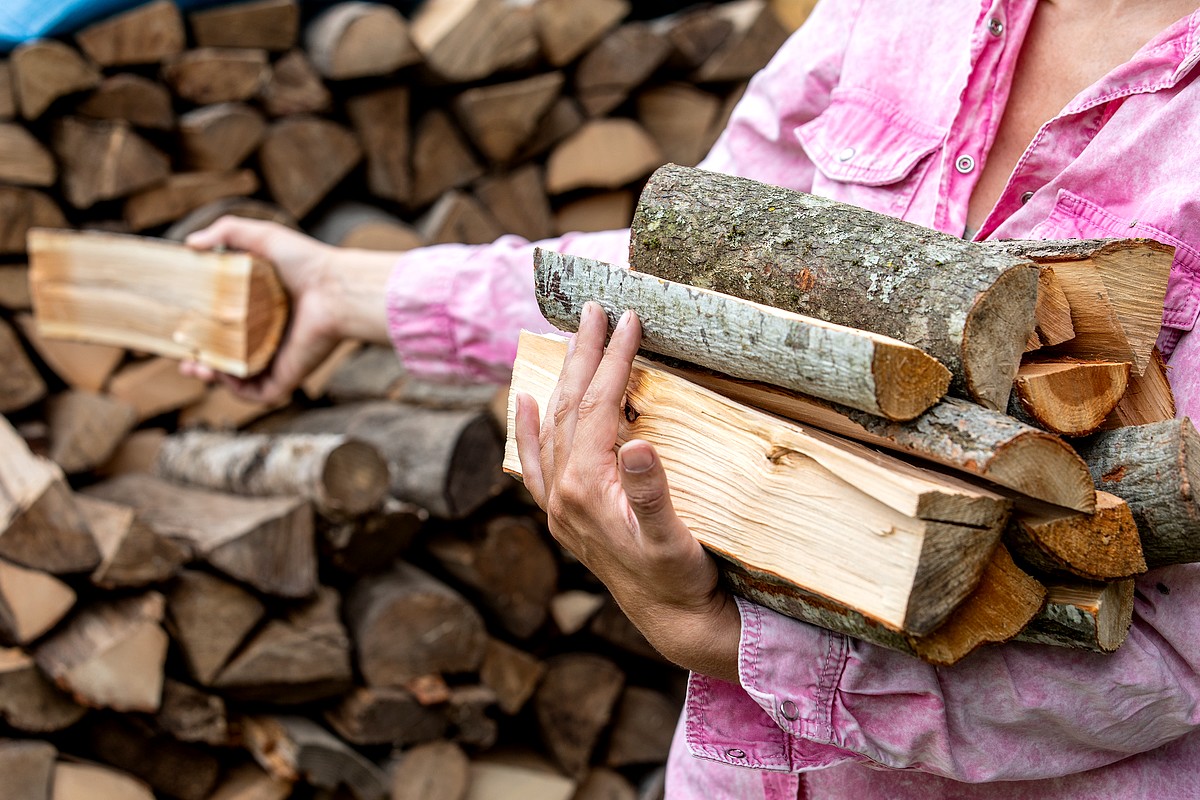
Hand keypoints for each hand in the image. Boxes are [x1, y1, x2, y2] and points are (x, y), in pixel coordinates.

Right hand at [184, 217, 395, 403]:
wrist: (335, 289)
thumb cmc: (305, 261)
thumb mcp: (262, 237)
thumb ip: (226, 232)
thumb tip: (190, 244)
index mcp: (261, 309)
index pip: (225, 326)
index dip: (200, 331)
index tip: (179, 330)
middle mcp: (269, 336)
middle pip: (228, 356)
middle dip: (200, 361)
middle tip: (184, 358)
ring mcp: (279, 358)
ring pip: (239, 379)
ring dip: (212, 377)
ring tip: (195, 367)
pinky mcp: (289, 376)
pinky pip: (258, 393)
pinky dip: (237, 390)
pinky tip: (221, 375)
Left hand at [514, 302, 740, 681]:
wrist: (672, 622)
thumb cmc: (679, 579)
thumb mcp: (673, 538)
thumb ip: (651, 492)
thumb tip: (638, 444)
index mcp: (586, 488)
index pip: (597, 407)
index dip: (615, 360)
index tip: (630, 319)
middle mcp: (562, 493)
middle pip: (569, 407)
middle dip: (584, 354)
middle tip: (597, 309)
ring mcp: (557, 504)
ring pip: (551, 426)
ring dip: (562, 379)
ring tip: (572, 337)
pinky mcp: (562, 515)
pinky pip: (533, 463)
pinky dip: (527, 430)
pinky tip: (522, 403)